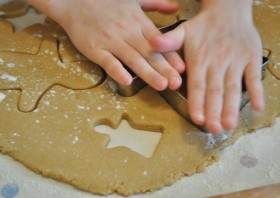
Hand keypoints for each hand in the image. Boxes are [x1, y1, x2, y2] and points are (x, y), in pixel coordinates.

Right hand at [27, 0, 184, 90]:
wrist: (75, 1)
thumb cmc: (106, 1)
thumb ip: (157, 3)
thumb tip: (177, 7)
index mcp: (138, 22)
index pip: (159, 42)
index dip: (171, 56)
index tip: (183, 69)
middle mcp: (128, 32)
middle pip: (149, 53)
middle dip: (165, 69)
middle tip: (177, 83)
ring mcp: (111, 41)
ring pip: (133, 59)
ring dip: (148, 73)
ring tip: (161, 85)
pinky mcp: (96, 49)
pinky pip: (108, 61)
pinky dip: (117, 71)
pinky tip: (127, 81)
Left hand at [150, 0, 263, 132]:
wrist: (229, 9)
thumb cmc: (203, 25)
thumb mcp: (183, 31)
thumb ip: (168, 41)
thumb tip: (152, 43)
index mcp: (199, 59)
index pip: (197, 85)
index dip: (197, 102)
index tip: (197, 118)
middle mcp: (217, 62)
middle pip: (215, 90)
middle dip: (214, 111)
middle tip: (214, 129)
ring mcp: (235, 61)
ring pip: (233, 87)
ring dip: (232, 106)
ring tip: (230, 124)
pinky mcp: (251, 58)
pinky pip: (254, 76)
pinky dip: (257, 91)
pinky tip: (258, 107)